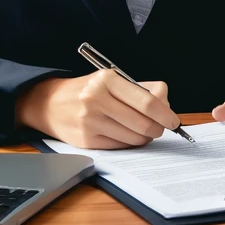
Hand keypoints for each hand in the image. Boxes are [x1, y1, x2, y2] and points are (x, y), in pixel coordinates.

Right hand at [16, 72, 180, 148]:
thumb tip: (166, 107)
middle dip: (158, 128)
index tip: (174, 121)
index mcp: (107, 80)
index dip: (165, 114)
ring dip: (145, 137)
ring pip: (133, 137)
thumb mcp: (112, 79)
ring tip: (144, 131)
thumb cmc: (89, 90)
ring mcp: (90, 121)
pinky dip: (129, 143)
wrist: (50, 103)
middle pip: (142, 122)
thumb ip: (141, 90)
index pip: (146, 101)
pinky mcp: (86, 140)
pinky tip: (128, 135)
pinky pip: (119, 146)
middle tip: (161, 128)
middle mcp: (96, 99)